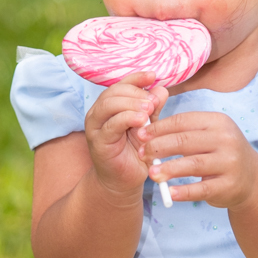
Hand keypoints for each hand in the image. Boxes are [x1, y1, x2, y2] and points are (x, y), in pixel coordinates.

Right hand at [84, 72, 167, 198]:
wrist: (124, 181)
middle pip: (114, 91)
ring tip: (148, 109)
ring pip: (109, 104)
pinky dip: (126, 119)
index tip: (153, 76)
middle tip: (153, 102)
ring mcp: (96, 127)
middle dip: (136, 93)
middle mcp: (99, 113)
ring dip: (131, 103)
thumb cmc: (135, 152)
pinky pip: (110, 125)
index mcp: (110, 106)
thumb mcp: (147, 126)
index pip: (121, 85)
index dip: (136, 78)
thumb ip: (153, 108)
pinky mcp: (98, 142)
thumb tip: (161, 89)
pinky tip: (140, 120)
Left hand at [138, 111, 257, 207]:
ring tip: (152, 174)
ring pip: (193, 164)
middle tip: (141, 155)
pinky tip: (170, 193)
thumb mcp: (208, 135)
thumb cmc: (220, 153)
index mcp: (217, 122)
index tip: (139, 135)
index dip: (158, 128)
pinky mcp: (229, 185)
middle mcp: (226, 139)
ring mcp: (230, 162)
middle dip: (159, 147)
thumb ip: (182, 131)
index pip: (182, 121)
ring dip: (169, 169)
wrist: (251, 178)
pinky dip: (185, 192)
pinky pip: (203, 188)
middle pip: (185, 141)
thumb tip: (146, 131)